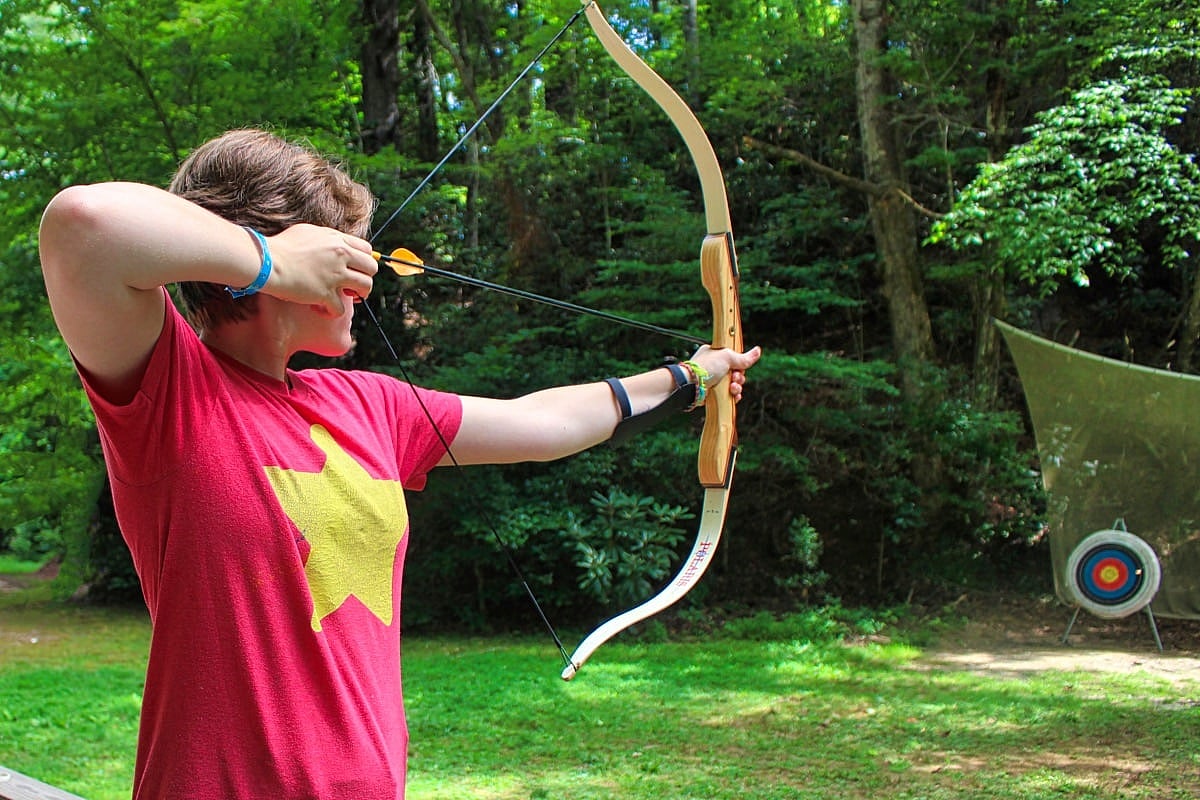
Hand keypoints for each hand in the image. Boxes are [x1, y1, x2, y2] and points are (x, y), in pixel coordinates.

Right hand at [262, 224, 378, 315]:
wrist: (266, 261)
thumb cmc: (281, 246)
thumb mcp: (308, 233)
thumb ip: (327, 238)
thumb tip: (336, 242)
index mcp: (337, 240)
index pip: (366, 249)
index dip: (363, 261)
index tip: (355, 269)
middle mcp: (340, 255)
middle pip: (372, 268)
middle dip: (365, 278)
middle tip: (352, 285)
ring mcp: (334, 275)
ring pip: (365, 287)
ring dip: (358, 295)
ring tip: (343, 297)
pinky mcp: (324, 293)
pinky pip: (341, 309)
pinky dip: (332, 312)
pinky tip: (320, 309)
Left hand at [689, 344, 761, 401]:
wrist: (692, 386)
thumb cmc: (704, 368)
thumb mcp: (727, 357)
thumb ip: (744, 358)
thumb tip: (757, 351)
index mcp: (715, 354)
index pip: (734, 359)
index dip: (740, 364)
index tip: (739, 367)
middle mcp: (714, 366)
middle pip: (735, 372)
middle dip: (738, 377)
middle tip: (735, 378)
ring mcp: (713, 380)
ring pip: (733, 384)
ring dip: (736, 387)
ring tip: (732, 388)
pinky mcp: (713, 392)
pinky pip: (728, 394)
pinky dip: (733, 395)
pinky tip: (733, 395)